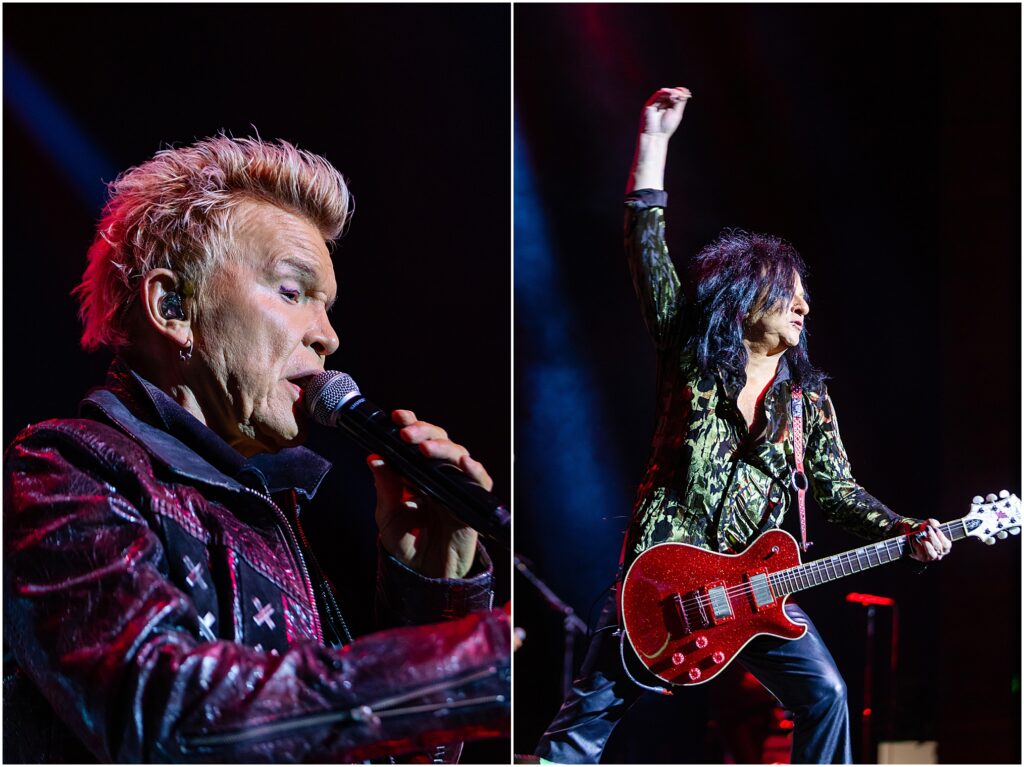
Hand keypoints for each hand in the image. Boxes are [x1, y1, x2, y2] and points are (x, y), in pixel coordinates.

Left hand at [370, 409, 492, 578]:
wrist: (425, 576)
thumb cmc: (409, 546)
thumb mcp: (388, 516)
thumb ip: (384, 488)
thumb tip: (374, 458)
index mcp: (418, 473)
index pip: (418, 440)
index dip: (411, 424)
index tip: (397, 417)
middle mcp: (439, 476)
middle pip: (440, 441)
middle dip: (424, 431)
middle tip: (406, 433)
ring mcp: (456, 488)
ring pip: (459, 455)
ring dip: (443, 447)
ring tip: (424, 448)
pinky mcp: (471, 505)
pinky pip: (480, 483)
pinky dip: (474, 471)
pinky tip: (464, 462)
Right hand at [639, 86, 691, 138]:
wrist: (656, 134)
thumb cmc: (666, 127)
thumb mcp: (677, 113)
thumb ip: (680, 102)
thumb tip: (683, 92)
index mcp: (670, 107)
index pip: (676, 96)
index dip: (681, 92)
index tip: (686, 92)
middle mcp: (664, 104)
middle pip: (671, 93)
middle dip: (677, 92)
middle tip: (682, 94)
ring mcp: (657, 104)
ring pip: (665, 93)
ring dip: (671, 92)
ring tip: (676, 96)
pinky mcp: (651, 104)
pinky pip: (658, 95)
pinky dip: (665, 93)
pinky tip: (670, 95)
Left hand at [907, 518, 952, 561]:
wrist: (912, 535)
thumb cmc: (924, 531)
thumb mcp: (929, 524)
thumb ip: (933, 523)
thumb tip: (933, 523)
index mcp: (944, 546)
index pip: (946, 544)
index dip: (941, 537)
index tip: (935, 529)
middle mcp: (939, 553)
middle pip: (939, 547)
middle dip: (933, 537)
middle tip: (927, 529)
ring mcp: (931, 557)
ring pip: (932, 554)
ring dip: (927, 545)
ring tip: (922, 538)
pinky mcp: (921, 558)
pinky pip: (921, 554)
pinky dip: (917, 546)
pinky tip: (915, 539)